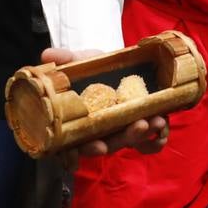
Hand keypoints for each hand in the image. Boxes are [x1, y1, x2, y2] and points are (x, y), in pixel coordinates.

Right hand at [41, 46, 170, 155]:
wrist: (115, 63)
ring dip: (142, 134)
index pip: (76, 145)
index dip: (85, 151)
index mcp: (80, 122)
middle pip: (108, 145)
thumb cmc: (92, 67)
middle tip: (138, 126)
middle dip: (123, 139)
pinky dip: (155, 138)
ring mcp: (119, 130)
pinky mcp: (137, 125)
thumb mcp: (80, 61)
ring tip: (155, 120)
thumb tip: (46, 56)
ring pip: (128, 141)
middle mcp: (99, 131)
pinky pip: (148, 142)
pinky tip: (161, 125)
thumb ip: (66, 59)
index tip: (96, 146)